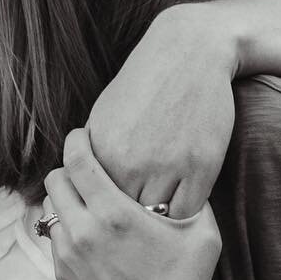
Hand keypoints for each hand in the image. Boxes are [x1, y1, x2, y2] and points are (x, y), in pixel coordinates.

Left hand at [40, 128, 227, 279]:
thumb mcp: (202, 238)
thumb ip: (195, 200)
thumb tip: (194, 174)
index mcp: (113, 213)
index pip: (76, 158)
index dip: (77, 139)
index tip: (84, 134)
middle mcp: (83, 229)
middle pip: (55, 178)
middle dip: (69, 169)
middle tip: (88, 168)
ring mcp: (68, 254)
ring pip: (50, 207)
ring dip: (65, 199)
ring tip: (88, 201)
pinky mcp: (62, 274)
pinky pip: (54, 236)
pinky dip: (66, 227)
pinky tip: (90, 232)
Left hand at [85, 3, 235, 215]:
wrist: (187, 51)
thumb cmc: (144, 86)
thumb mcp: (105, 118)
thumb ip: (94, 157)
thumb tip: (79, 188)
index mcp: (102, 152)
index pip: (93, 202)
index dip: (100, 214)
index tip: (105, 216)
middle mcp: (130, 162)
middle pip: (121, 216)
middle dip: (123, 226)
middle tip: (127, 228)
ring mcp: (167, 166)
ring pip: (155, 218)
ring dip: (154, 224)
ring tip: (152, 223)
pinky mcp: (201, 166)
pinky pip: (187, 211)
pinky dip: (181, 216)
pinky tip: (177, 209)